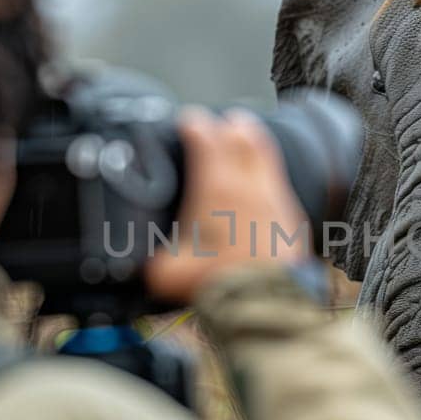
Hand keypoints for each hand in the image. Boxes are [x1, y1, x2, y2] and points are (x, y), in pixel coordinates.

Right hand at [145, 108, 309, 302]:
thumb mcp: (166, 272)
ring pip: (264, 153)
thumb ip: (147, 259)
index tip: (186, 119)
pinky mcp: (291, 216)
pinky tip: (260, 179)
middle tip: (216, 120)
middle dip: (226, 123)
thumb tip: (129, 261)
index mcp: (216, 188)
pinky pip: (278, 181)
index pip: (205, 138)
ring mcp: (274, 198)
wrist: (266, 300)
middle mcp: (248, 185)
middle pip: (240, 135)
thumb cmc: (216, 282)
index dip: (193, 123)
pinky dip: (266, 171)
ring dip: (252, 138)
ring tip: (243, 130)